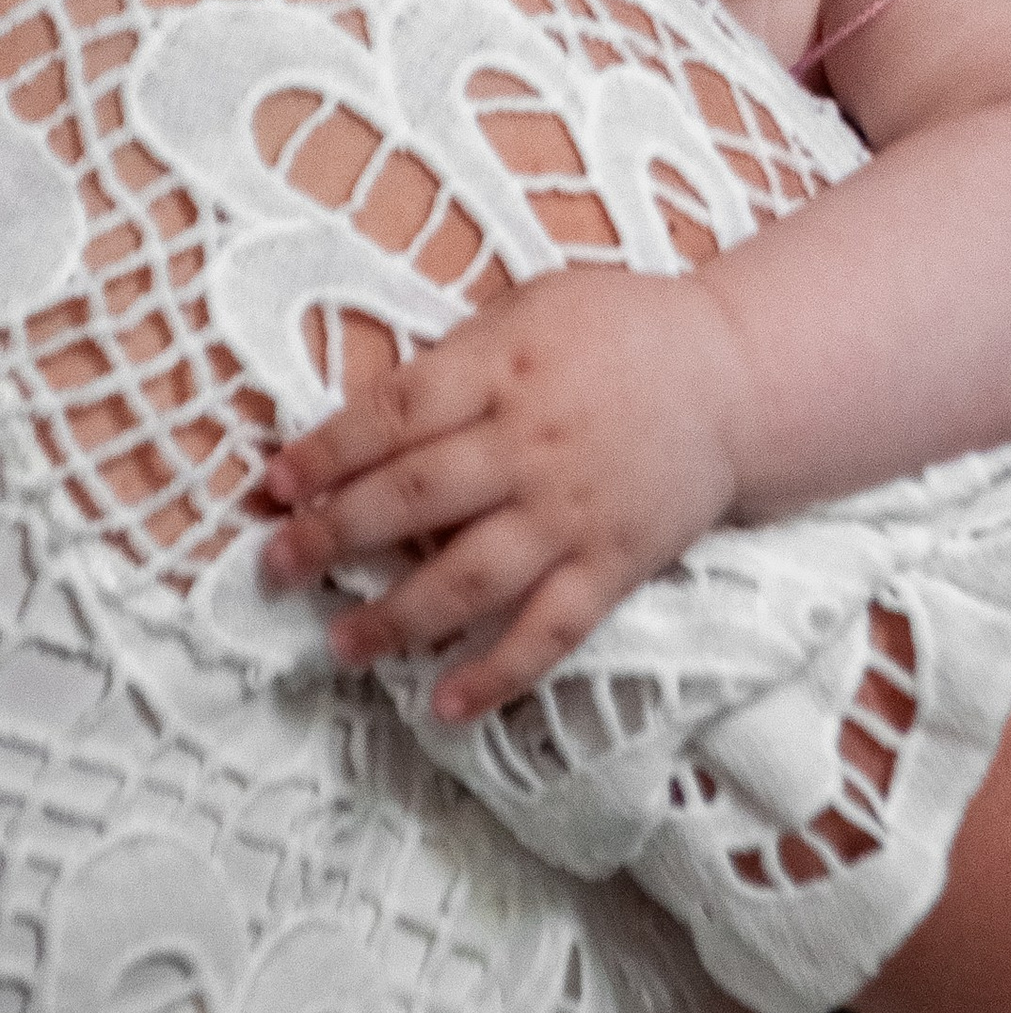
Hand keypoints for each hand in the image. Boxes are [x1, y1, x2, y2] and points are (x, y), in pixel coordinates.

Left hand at [258, 269, 751, 719]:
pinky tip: (446, 704)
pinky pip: (551, 628)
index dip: (324, 452)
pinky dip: (500, 672)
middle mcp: (532, 443)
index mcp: (505, 369)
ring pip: (471, 575)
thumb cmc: (622, 331)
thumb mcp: (533, 308)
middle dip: (331, 536)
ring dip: (397, 616)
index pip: (393, 414)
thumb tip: (366, 419)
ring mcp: (574, 510)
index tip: (272, 485)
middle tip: (274, 569)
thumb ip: (457, 357)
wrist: (736, 374)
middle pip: (414, 498)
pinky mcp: (614, 563)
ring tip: (339, 646)